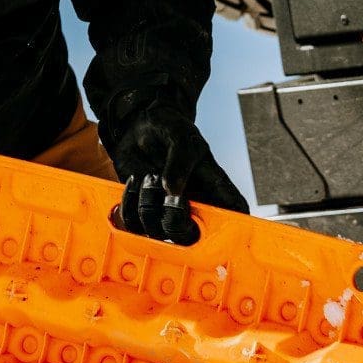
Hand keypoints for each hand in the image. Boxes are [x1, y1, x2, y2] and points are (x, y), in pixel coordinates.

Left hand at [108, 105, 249, 244]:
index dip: (233, 226)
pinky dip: (128, 203)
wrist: (139, 124)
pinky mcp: (141, 210)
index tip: (217, 221)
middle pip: (190, 237)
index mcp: (212, 187)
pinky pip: (131, 224)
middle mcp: (192, 205)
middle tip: (170, 196)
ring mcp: (165, 211)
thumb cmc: (169, 129)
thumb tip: (173, 190)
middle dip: (175, 221)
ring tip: (148, 175)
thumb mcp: (181, 136)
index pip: (234, 212)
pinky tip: (135, 181)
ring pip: (156, 232)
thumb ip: (180, 160)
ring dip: (147, 205)